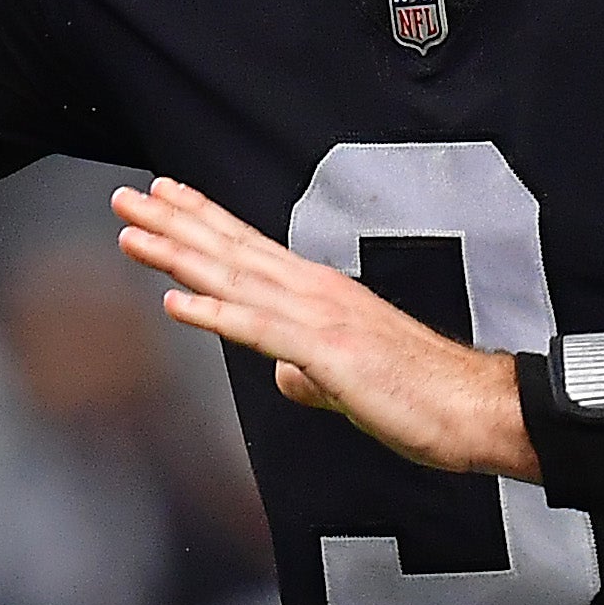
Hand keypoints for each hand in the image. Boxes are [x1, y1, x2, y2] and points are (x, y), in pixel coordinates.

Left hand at [111, 179, 524, 473]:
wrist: (478, 407)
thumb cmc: (426, 395)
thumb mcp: (353, 383)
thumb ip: (313, 376)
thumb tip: (287, 379)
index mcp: (324, 295)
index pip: (252, 249)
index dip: (204, 220)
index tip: (165, 197)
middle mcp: (318, 294)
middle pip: (233, 251)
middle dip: (174, 223)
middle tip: (125, 199)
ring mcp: (322, 319)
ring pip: (236, 280)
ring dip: (179, 255)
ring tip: (133, 235)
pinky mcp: (329, 353)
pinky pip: (260, 331)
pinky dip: (214, 315)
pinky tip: (174, 304)